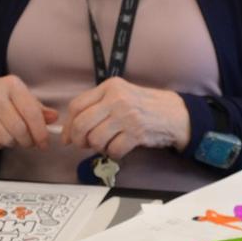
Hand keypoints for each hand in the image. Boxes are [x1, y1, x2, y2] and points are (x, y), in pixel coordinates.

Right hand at [0, 74, 57, 150]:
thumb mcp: (17, 94)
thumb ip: (36, 107)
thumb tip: (53, 118)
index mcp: (11, 85)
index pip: (32, 113)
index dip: (41, 132)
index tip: (44, 143)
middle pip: (19, 130)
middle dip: (28, 141)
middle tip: (29, 142)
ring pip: (6, 139)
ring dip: (13, 143)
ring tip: (12, 136)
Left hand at [59, 78, 192, 158]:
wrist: (174, 113)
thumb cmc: (144, 105)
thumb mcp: (120, 94)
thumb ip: (97, 105)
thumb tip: (71, 128)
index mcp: (109, 87)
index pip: (77, 105)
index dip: (68, 125)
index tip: (67, 137)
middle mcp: (116, 99)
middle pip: (81, 124)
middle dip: (78, 139)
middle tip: (83, 145)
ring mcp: (127, 116)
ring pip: (95, 139)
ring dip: (97, 147)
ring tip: (106, 144)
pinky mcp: (136, 133)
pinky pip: (113, 150)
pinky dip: (112, 153)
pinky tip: (118, 147)